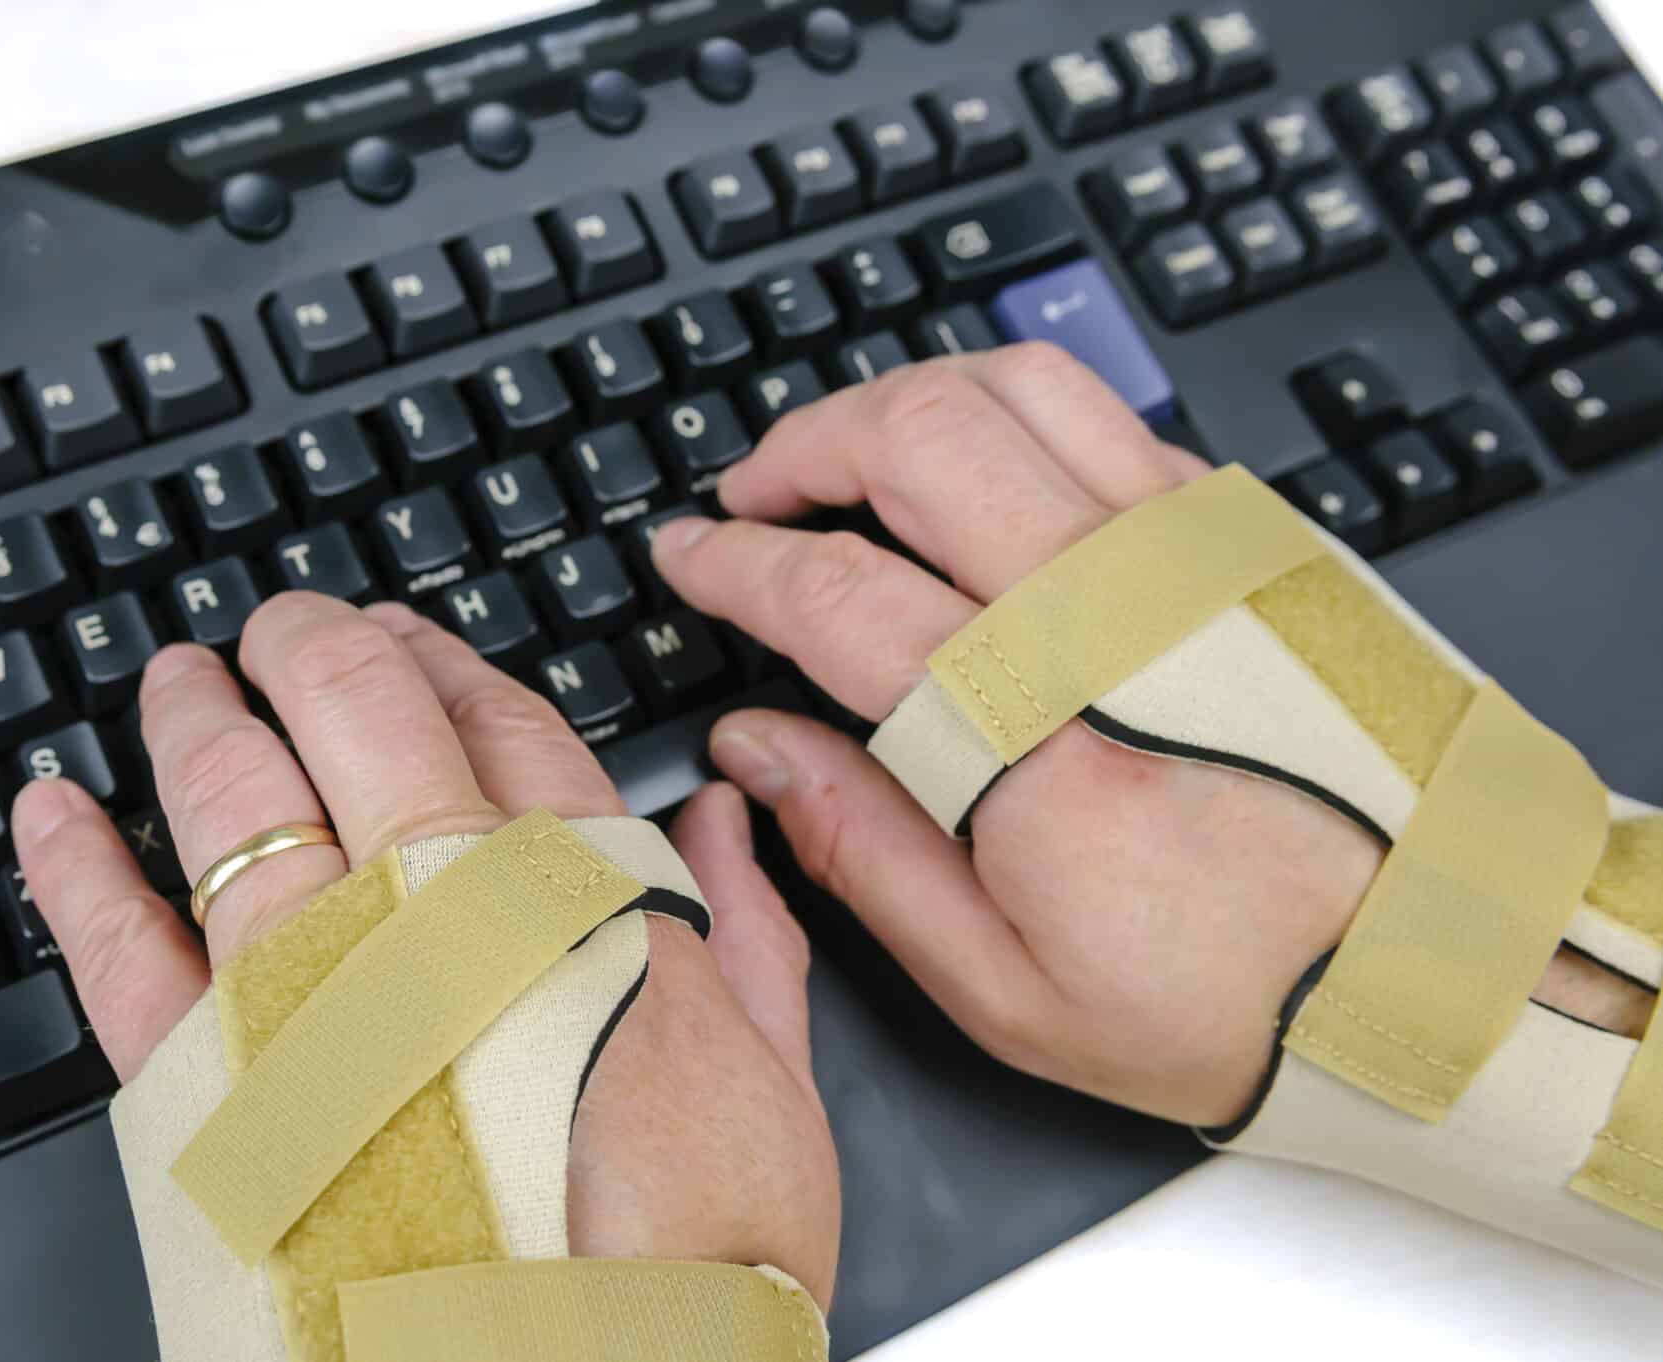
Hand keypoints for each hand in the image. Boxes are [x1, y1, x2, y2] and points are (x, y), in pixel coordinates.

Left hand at [8, 597, 838, 1301]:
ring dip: (197, 716)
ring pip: (233, 795)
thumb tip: (722, 825)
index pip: (499, 726)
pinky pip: (114, 945)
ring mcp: (313, 986)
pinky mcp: (211, 1085)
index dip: (446, 665)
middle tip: (284, 623)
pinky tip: (51, 810)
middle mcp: (434, 910)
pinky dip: (73, 865)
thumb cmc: (693, 1256)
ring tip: (178, 677)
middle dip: (315, 648)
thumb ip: (751, 930)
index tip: (411, 638)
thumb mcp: (776, 1081)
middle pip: (359, 716)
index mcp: (576, 897)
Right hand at [652, 342, 1650, 1127]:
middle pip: (921, 436)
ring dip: (907, 398)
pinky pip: (1107, 415)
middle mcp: (1112, 613)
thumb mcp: (1004, 986)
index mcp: (1036, 736)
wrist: (1435, 962)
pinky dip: (1014, 411)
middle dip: (806, 442)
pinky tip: (980, 468)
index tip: (691, 554)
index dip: (736, 560)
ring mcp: (1188, 555)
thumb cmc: (1230, 995)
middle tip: (755, 489)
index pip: (838, 591)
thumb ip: (861, 852)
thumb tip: (755, 747)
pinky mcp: (1245, 538)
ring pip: (1017, 388)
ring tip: (854, 453)